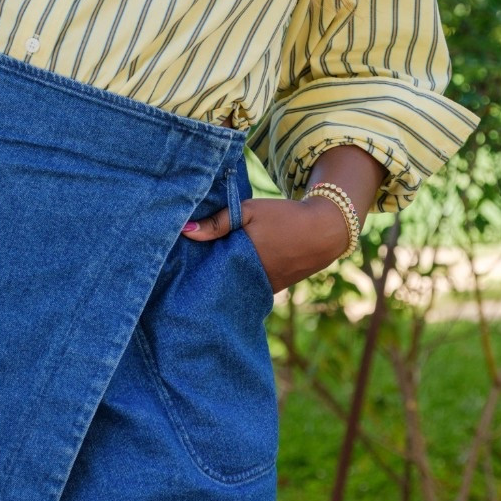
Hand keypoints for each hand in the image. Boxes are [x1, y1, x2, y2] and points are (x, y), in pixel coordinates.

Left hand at [181, 195, 350, 291]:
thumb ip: (218, 221)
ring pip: (231, 287)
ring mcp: (262, 288)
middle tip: (182, 269)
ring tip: (199, 271)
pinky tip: (224, 274)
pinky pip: (246, 289)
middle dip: (201, 277)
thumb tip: (185, 231)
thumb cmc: (284, 217)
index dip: (191, 267)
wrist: (324, 231)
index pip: (206, 271)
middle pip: (216, 283)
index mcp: (242, 260)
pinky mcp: (271, 290)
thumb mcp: (249, 211)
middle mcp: (251, 280)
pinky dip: (235, 282)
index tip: (176, 262)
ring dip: (218, 280)